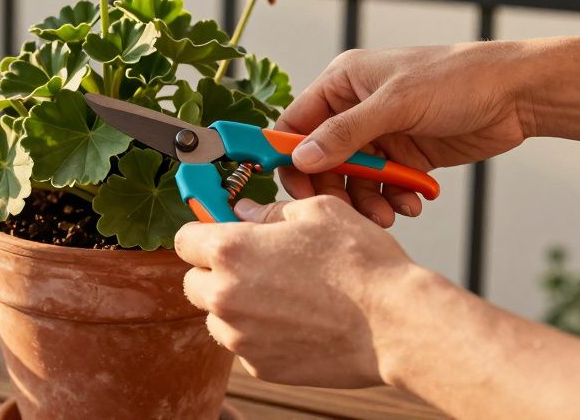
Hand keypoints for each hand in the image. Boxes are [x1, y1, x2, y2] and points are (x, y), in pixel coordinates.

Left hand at [176, 196, 416, 387]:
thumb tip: (242, 213)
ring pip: (217, 318)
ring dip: (235, 306)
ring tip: (281, 296)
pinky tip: (296, 322)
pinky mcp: (261, 367)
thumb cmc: (361, 262)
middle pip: (192, 283)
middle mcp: (226, 296)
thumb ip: (268, 212)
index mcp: (231, 251)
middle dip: (214, 273)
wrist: (396, 323)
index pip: (184, 240)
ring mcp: (241, 337)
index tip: (216, 235)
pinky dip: (260, 334)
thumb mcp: (316, 212)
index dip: (201, 234)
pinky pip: (244, 345)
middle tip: (254, 266)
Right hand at [277, 42, 532, 225]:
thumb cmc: (456, 79)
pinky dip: (393, 199)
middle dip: (334, 187)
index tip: (294, 190)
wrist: (517, 94)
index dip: (289, 156)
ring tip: (388, 215)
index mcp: (342, 83)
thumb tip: (300, 158)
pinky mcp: (405, 157)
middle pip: (321, 159)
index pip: (296, 124)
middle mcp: (355, 109)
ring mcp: (381, 134)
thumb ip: (346, 133)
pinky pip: (384, 187)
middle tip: (345, 212)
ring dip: (367, 201)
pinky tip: (412, 203)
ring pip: (353, 179)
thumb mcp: (397, 103)